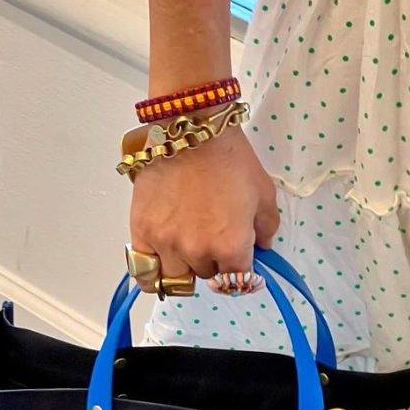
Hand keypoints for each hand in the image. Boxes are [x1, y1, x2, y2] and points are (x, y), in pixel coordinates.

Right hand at [129, 122, 279, 281]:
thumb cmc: (229, 158)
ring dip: (185, 266)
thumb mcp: (264, 193)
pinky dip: (154, 275)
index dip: (241, 269)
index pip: (238, 279)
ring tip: (187, 244)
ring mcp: (166, 244)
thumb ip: (266, 228)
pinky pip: (144, 274)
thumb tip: (261, 247)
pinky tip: (161, 265)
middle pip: (208, 276)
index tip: (238, 259)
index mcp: (231, 246)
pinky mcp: (142, 232)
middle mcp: (198, 252)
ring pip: (177, 277)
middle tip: (212, 236)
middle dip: (213, 261)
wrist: (191, 130)